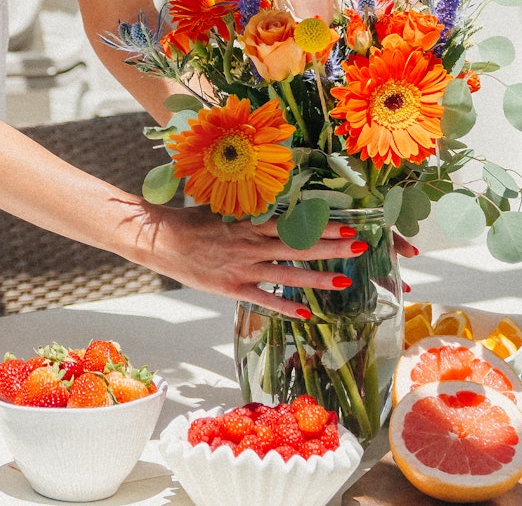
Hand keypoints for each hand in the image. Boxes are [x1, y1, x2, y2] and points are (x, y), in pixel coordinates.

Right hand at [124, 203, 365, 318]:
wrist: (160, 240)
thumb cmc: (190, 222)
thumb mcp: (224, 209)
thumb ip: (250, 212)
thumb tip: (276, 208)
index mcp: (250, 224)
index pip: (294, 224)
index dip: (322, 225)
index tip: (347, 224)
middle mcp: (251, 246)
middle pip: (299, 247)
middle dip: (332, 247)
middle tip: (361, 247)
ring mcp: (243, 268)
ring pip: (288, 274)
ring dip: (318, 278)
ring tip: (346, 280)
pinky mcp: (232, 287)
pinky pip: (263, 299)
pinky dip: (285, 306)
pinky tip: (307, 313)